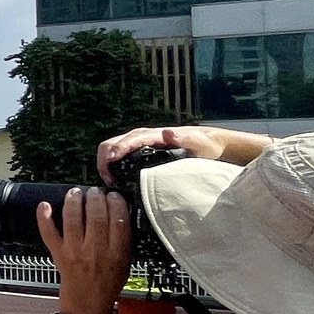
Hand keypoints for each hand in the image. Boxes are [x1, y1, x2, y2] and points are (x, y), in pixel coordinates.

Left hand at [34, 186, 131, 313]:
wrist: (87, 306)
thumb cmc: (107, 284)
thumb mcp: (125, 263)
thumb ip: (123, 240)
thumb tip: (119, 212)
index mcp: (117, 253)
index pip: (118, 219)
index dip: (115, 202)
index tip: (113, 195)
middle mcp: (95, 250)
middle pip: (96, 215)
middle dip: (96, 197)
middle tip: (95, 191)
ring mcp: (74, 251)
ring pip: (73, 218)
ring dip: (73, 201)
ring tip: (76, 192)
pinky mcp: (58, 254)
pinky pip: (48, 233)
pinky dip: (44, 218)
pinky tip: (45, 205)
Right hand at [93, 125, 239, 183]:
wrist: (208, 145)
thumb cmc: (204, 146)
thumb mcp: (199, 143)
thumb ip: (186, 139)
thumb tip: (168, 133)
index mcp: (155, 136)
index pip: (130, 140)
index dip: (117, 149)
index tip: (110, 161)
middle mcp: (144, 137)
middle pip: (114, 142)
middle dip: (105, 158)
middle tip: (107, 178)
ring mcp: (141, 143)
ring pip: (113, 147)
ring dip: (105, 162)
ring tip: (109, 180)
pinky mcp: (141, 150)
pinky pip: (120, 154)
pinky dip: (110, 164)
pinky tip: (114, 177)